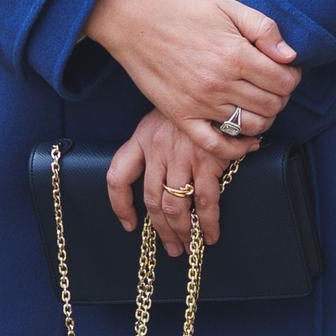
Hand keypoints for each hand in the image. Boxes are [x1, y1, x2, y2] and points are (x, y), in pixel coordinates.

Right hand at [81, 0, 298, 135]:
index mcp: (235, 55)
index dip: (293, 77)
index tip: (287, 70)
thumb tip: (290, 57)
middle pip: (271, 105)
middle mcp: (220, 84)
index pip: (284, 81)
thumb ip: (264, 29)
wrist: (134, 19)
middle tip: (273, 86)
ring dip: (265, 119)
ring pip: (251, 126)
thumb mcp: (228, 6)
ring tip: (259, 104)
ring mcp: (200, 104)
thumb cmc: (183, 9)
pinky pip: (216, 146)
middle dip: (281, 96)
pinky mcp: (181, 116)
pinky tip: (248, 141)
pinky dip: (238, 149)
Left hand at [105, 108, 240, 258]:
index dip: (120, 204)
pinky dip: (207, 223)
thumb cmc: (194, 106)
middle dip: (161, 229)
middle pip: (151, 200)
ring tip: (189, 247)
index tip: (129, 224)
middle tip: (172, 247)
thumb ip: (157, 145)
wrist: (218, 89)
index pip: (117, 176)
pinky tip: (210, 235)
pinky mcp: (207, 161)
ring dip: (182, 231)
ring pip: (175, 205)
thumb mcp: (165, 118)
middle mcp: (158, 148)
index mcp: (142, 138)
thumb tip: (161, 181)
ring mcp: (182, 156)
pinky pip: (204, 201)